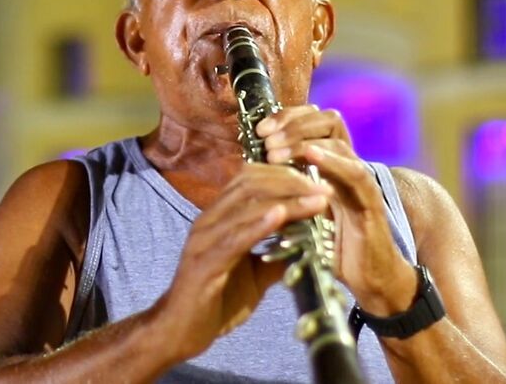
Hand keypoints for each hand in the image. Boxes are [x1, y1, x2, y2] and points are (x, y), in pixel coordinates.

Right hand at [154, 163, 332, 360]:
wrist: (181, 331)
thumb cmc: (216, 300)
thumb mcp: (256, 274)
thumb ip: (278, 256)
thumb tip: (310, 246)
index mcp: (218, 218)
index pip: (250, 178)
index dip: (285, 174)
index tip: (319, 182)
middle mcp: (209, 221)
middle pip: (250, 184)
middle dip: (292, 183)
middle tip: (324, 189)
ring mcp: (204, 240)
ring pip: (246, 206)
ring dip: (286, 200)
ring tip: (316, 200)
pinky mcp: (204, 263)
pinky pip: (233, 238)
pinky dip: (258, 224)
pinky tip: (281, 216)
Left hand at [255, 105, 417, 314]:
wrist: (369, 279)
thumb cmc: (333, 246)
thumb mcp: (303, 211)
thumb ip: (286, 191)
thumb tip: (250, 175)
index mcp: (331, 165)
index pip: (314, 122)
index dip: (287, 118)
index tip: (260, 127)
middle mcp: (347, 166)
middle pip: (327, 121)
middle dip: (293, 122)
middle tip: (265, 133)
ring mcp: (361, 181)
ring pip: (338, 143)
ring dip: (303, 141)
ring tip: (275, 147)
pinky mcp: (371, 201)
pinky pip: (355, 173)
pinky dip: (332, 161)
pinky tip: (309, 154)